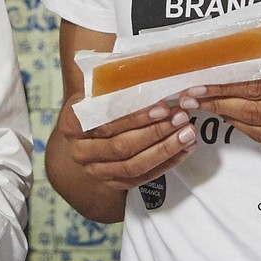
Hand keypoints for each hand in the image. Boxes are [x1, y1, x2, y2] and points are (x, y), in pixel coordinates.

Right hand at [53, 94, 201, 191]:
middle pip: (121, 147)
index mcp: (72, 124)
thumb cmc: (99, 102)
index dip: (137, 117)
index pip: (107, 123)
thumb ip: (118, 88)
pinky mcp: (113, 183)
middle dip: (156, 132)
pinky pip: (143, 178)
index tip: (163, 107)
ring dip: (165, 150)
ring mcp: (96, 171)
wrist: (88, 127)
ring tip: (188, 133)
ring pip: (134, 166)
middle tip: (182, 118)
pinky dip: (167, 163)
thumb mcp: (100, 90)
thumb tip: (152, 77)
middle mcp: (80, 152)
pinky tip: (185, 149)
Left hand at [197, 33, 260, 160]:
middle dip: (219, 102)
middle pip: (255, 109)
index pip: (260, 82)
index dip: (227, 84)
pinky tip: (236, 120)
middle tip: (191, 97)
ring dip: (230, 119)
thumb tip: (247, 40)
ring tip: (208, 107)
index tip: (201, 81)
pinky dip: (251, 132)